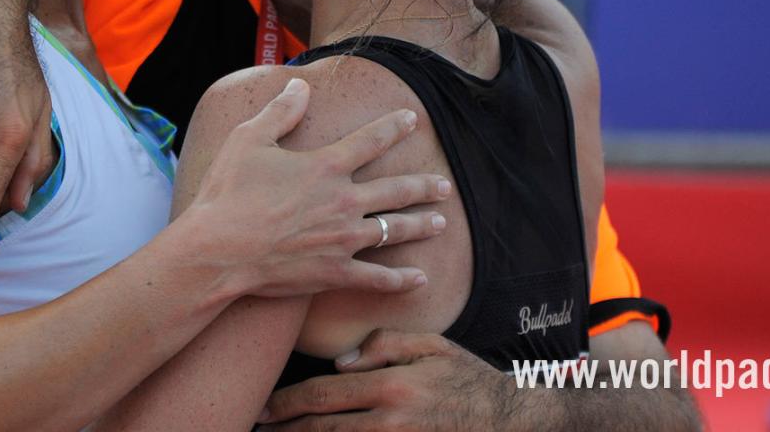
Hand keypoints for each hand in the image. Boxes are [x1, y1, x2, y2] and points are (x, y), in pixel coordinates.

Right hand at [185, 80, 453, 298]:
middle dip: (424, 186)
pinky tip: (420, 278)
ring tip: (441, 222)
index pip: (370, 141)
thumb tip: (302, 85)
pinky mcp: (334, 272)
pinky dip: (401, 279)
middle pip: (396, 190)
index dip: (393, 127)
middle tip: (444, 185)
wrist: (218, 251)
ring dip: (421, 225)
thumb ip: (281, 112)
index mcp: (325, 166)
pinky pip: (377, 278)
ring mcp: (343, 240)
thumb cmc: (228, 193)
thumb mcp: (248, 140)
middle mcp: (343, 202)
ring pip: (394, 230)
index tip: (412, 119)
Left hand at [261, 329, 522, 430]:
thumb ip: (384, 346)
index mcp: (391, 385)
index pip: (323, 394)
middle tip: (255, 428)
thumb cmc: (469, 380)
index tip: (261, 409)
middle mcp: (389, 420)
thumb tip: (340, 363)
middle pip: (320, 430)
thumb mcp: (432, 346)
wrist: (514, 422)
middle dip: (284, 431)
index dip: (286, 405)